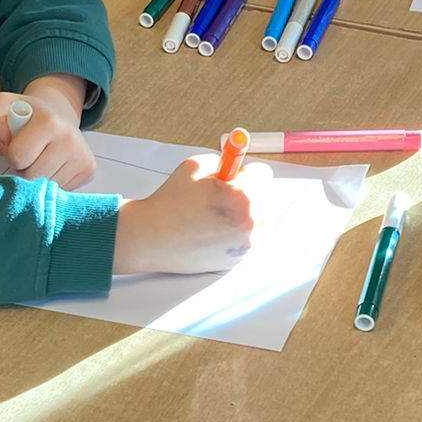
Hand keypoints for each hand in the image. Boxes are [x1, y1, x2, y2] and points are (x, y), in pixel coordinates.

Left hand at [0, 80, 94, 188]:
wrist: (58, 114)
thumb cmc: (28, 115)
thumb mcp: (2, 107)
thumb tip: (2, 148)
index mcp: (48, 122)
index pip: (18, 158)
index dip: (12, 154)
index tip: (18, 144)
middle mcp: (69, 139)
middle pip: (32, 176)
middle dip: (25, 168)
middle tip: (30, 153)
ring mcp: (82, 157)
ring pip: (47, 187)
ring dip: (38, 177)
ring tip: (41, 158)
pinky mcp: (88, 171)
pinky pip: (60, 190)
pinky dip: (52, 182)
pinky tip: (53, 165)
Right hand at [113, 156, 263, 274]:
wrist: (152, 237)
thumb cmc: (171, 202)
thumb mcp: (195, 166)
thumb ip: (223, 162)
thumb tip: (239, 165)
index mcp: (243, 196)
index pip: (264, 174)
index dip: (247, 172)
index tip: (237, 175)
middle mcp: (251, 222)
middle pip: (269, 197)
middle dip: (253, 192)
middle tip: (229, 194)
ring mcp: (246, 244)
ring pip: (263, 220)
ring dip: (250, 213)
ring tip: (222, 213)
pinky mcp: (238, 259)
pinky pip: (251, 239)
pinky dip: (241, 233)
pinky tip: (218, 230)